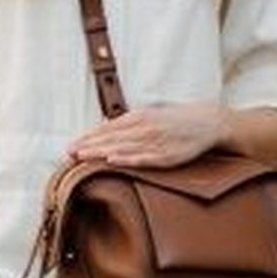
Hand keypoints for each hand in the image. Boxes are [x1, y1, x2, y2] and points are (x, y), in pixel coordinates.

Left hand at [67, 103, 224, 168]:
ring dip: (101, 152)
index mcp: (138, 117)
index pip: (107, 129)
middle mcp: (144, 127)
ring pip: (123, 147)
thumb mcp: (150, 116)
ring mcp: (155, 141)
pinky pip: (144, 158)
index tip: (70, 148)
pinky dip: (127, 159)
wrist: (208, 122)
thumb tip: (104, 128)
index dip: (87, 139)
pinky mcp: (167, 155)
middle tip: (68, 155)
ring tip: (82, 158)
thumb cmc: (176, 121)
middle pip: (111, 138)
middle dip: (88, 146)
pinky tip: (112, 161)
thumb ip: (128, 123)